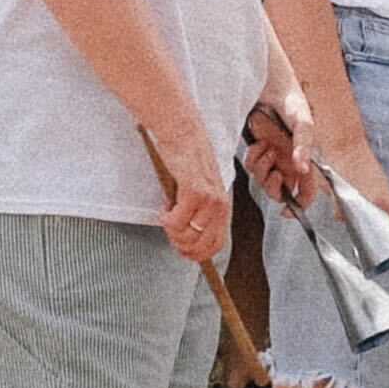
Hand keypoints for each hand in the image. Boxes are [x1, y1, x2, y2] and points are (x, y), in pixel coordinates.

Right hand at [140, 121, 232, 265]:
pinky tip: (164, 206)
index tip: (180, 248)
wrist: (183, 133)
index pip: (216, 244)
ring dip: (171, 231)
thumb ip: (200, 211)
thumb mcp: (201, 188)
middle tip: (169, 231)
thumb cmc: (188, 159)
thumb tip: (186, 236)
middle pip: (202, 247)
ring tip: (167, 213)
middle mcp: (220, 205)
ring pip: (188, 236)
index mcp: (224, 206)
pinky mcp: (195, 192)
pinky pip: (176, 222)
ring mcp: (210, 199)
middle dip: (181, 246)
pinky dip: (166, 219)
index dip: (197, 254)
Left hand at [247, 90, 329, 214]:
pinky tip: (257, 143)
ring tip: (266, 147)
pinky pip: (251, 167)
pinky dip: (253, 157)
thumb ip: (304, 144)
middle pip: (281, 190)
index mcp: (305, 157)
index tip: (288, 210)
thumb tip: (304, 169)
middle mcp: (289, 160)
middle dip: (274, 185)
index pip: (308, 190)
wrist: (263, 82)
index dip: (301, 204)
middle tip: (273, 171)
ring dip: (263, 168)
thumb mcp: (302, 120)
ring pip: (264, 180)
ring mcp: (272, 156)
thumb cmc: (289, 97)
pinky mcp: (257, 150)